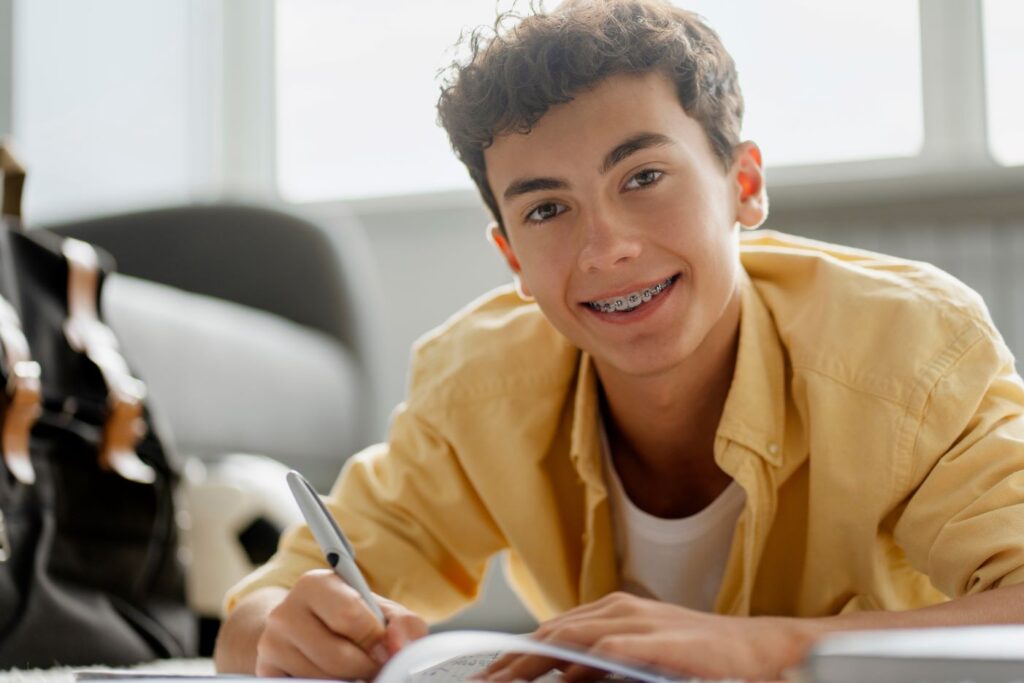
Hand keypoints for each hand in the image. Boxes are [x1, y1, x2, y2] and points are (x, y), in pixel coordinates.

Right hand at [254, 569, 427, 678]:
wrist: (303, 628)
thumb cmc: (349, 618)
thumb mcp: (379, 611)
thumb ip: (403, 623)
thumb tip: (399, 646)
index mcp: (315, 584)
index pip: (350, 616)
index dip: (376, 639)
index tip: (385, 648)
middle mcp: (285, 612)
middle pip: (337, 656)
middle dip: (365, 666)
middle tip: (374, 666)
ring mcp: (271, 645)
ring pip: (322, 678)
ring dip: (348, 680)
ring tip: (353, 669)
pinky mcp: (266, 672)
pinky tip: (335, 677)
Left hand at [483, 592, 817, 681]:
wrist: (759, 649)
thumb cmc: (702, 658)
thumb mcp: (641, 659)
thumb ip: (602, 665)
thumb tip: (564, 677)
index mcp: (612, 613)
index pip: (551, 631)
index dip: (515, 653)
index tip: (488, 674)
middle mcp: (618, 611)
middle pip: (550, 633)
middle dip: (511, 660)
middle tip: (481, 682)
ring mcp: (637, 623)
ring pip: (567, 638)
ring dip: (529, 660)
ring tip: (500, 680)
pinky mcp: (657, 642)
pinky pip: (606, 651)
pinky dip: (576, 665)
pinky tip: (558, 678)